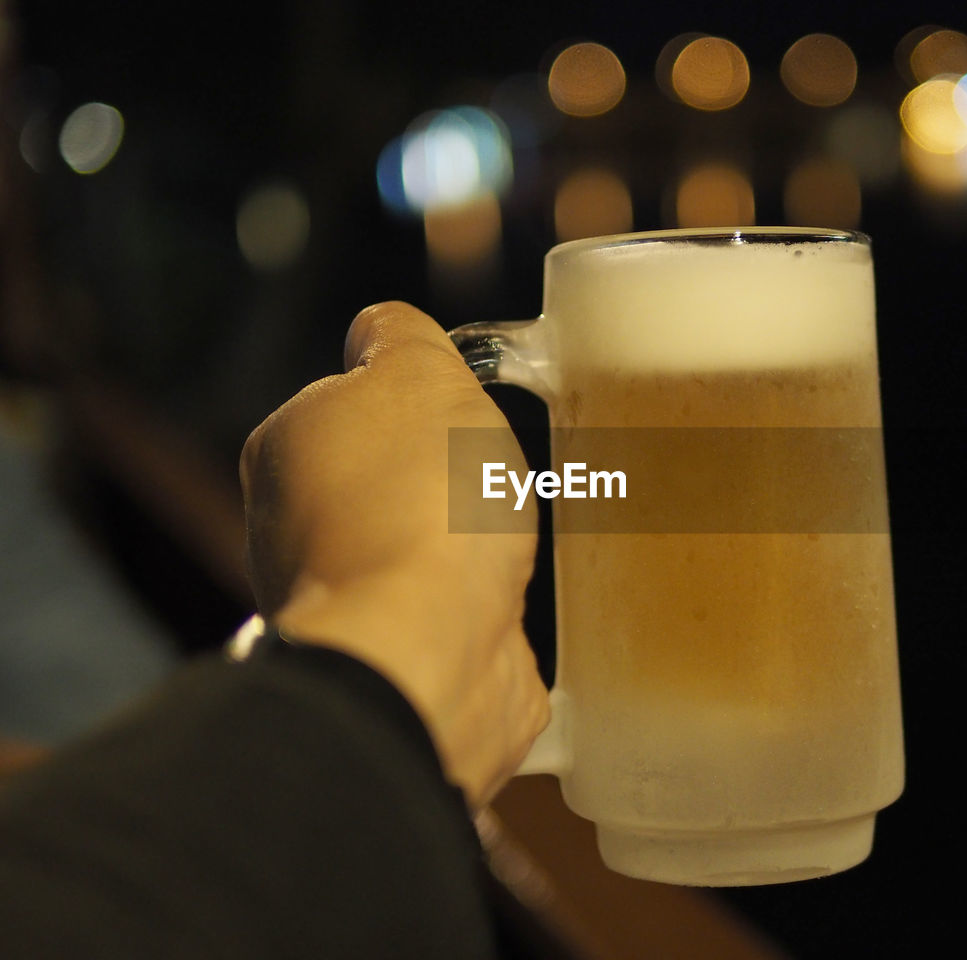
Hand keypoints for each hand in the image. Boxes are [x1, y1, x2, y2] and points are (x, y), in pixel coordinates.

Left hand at [239, 301, 547, 807]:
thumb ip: (400, 336)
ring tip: (502, 547)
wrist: (428, 653)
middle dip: (450, 476)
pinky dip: (482, 605)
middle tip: (493, 480)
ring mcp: (344, 600)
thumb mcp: (417, 372)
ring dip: (468, 545)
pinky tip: (504, 600)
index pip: (354, 398)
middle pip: (392, 473)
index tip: (463, 417)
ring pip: (421, 545)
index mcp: (287, 447)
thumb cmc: (422, 507)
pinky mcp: (393, 657)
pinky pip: (449, 612)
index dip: (421, 399)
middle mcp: (295, 527)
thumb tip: (382, 329)